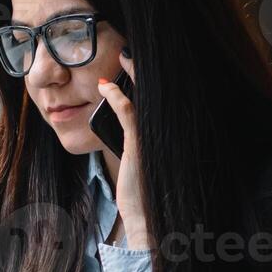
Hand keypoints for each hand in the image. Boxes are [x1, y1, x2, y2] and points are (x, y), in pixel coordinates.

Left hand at [97, 52, 149, 250]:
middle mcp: (164, 133)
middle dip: (144, 68)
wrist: (148, 221)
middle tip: (129, 50)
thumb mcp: (140, 164)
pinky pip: (129, 112)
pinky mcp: (140, 145)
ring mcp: (154, 138)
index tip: (136, 62)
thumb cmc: (142, 195)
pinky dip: (116, 97)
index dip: (149, 78)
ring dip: (133, 74)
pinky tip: (106, 87)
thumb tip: (127, 127)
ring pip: (144, 96)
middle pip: (155, 92)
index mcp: (165, 136)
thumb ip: (137, 142)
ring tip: (123, 57)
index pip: (159, 100)